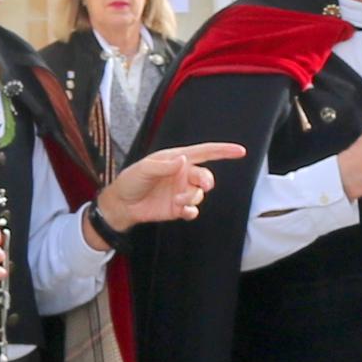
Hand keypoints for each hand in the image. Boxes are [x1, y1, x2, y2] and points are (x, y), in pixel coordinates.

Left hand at [100, 141, 245, 229]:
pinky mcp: (178, 208)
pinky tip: (183, 210)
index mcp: (176, 159)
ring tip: (177, 200)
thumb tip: (184, 160)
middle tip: (203, 186)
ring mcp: (181, 191)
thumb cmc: (131, 182)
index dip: (223, 151)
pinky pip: (193, 209)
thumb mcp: (144, 169)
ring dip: (192, 197)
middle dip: (206, 181)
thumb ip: (164, 165)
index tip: (240, 151)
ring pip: (199, 194)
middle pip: (205, 176)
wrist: (122, 206)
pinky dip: (191, 210)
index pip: (204, 152)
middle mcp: (182, 174)